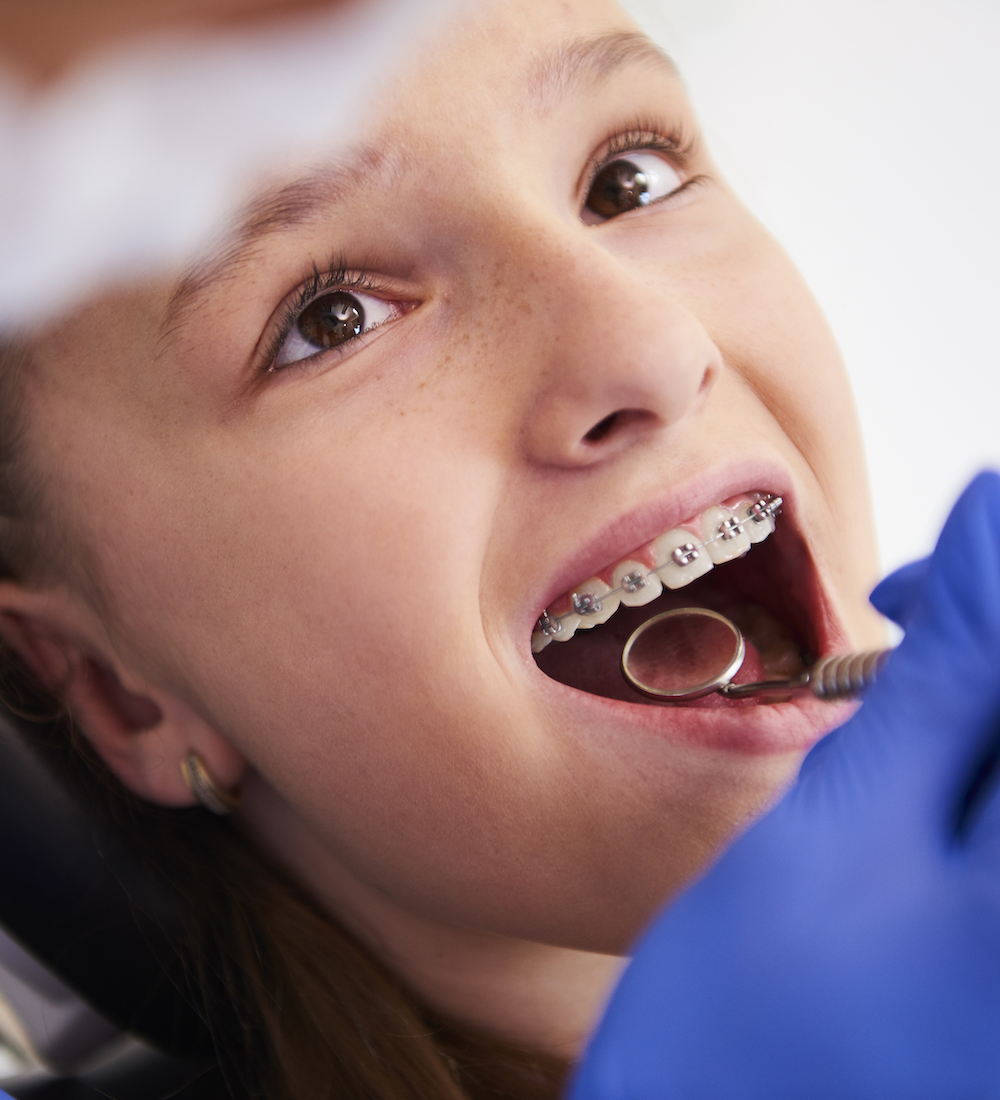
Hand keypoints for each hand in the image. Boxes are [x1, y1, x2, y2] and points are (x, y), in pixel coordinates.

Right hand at [571, 472, 999, 1099]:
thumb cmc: (756, 1038)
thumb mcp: (845, 827)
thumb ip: (945, 674)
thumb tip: (993, 514)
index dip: (994, 575)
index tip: (915, 577)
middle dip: (983, 642)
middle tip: (900, 640)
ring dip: (972, 700)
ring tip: (893, 720)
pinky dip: (971, 764)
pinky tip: (922, 777)